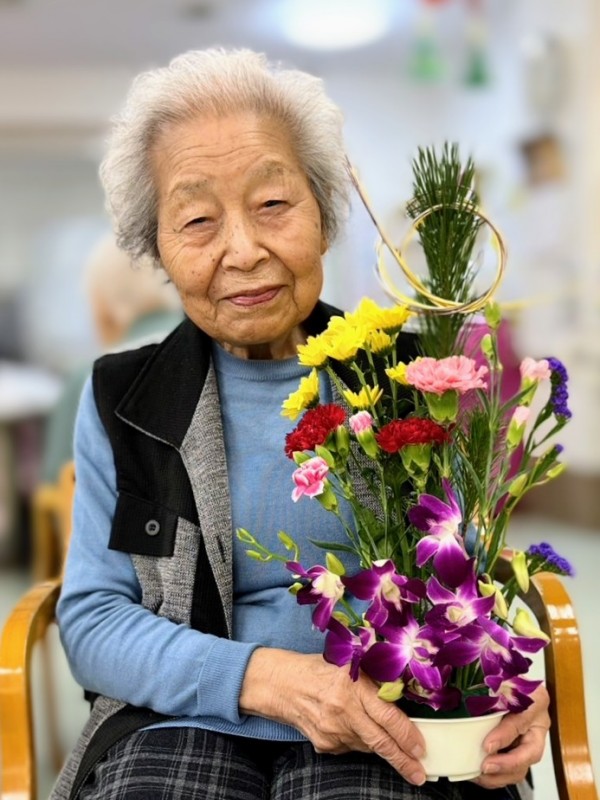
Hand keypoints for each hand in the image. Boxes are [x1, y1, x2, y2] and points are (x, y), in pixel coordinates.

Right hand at [240, 648, 426, 784]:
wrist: (283, 684)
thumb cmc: (319, 669)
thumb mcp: (350, 664)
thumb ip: (374, 679)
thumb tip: (402, 695)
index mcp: (353, 686)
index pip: (387, 716)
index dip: (406, 734)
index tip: (420, 747)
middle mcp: (343, 711)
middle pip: (380, 741)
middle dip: (403, 760)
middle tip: (419, 773)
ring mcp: (333, 731)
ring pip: (368, 746)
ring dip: (382, 747)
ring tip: (395, 749)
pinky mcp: (324, 744)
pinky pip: (351, 747)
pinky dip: (359, 741)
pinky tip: (355, 729)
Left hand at [473, 685, 549, 789]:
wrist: (507, 681)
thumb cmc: (504, 677)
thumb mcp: (499, 677)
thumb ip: (490, 683)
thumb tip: (461, 686)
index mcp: (536, 700)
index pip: (521, 722)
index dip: (504, 736)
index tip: (486, 745)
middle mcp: (538, 723)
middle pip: (531, 753)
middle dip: (507, 764)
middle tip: (485, 766)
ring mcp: (532, 740)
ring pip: (523, 767)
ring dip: (500, 775)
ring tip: (478, 774)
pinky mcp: (522, 751)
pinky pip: (513, 771)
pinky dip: (496, 776)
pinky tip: (478, 774)